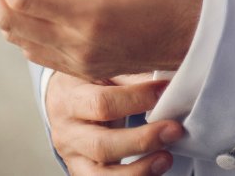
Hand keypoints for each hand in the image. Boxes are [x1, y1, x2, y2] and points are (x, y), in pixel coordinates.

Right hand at [45, 71, 180, 175]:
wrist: (60, 98)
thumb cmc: (86, 80)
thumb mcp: (102, 68)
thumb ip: (131, 74)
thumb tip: (169, 75)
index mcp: (70, 98)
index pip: (102, 103)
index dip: (136, 99)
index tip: (165, 90)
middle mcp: (67, 132)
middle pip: (101, 145)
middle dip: (142, 141)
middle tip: (174, 130)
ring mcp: (72, 157)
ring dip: (138, 171)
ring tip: (166, 158)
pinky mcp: (81, 172)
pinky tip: (153, 170)